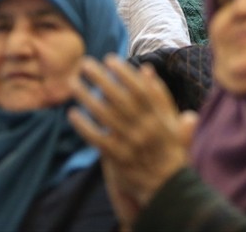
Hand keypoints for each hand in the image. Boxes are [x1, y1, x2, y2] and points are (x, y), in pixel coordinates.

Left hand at [67, 56, 196, 219]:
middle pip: (119, 98)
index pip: (140, 89)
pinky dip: (84, 126)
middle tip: (85, 64)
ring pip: (105, 115)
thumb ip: (160, 95)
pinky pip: (98, 139)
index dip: (124, 73)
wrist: (169, 186)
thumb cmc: (170, 150)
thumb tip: (147, 69)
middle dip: (101, 78)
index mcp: (159, 116)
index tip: (110, 59)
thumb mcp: (172, 120)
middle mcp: (145, 127)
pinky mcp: (118, 158)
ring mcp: (131, 143)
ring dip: (87, 97)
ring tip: (73, 83)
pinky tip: (72, 114)